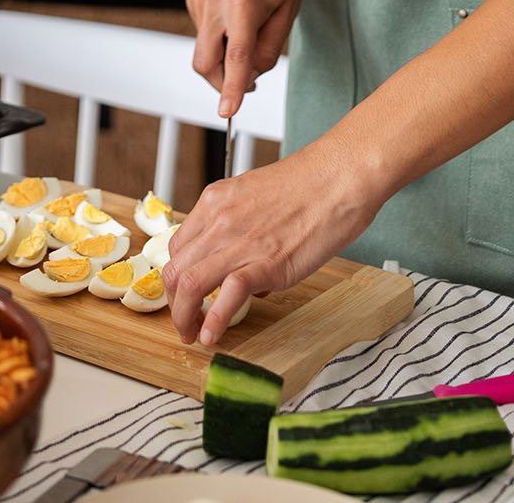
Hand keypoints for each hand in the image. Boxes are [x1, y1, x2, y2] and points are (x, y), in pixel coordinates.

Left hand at [161, 140, 379, 344]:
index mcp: (216, 201)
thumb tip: (247, 273)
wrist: (338, 177)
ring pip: (190, 283)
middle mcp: (219, 220)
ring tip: (192, 335)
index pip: (178, 247)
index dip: (178, 277)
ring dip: (185, 317)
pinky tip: (212, 336)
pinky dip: (213, 321)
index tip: (185, 295)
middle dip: (175, 303)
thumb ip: (244, 230)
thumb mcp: (258, 197)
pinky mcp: (266, 263)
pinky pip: (227, 295)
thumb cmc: (309, 185)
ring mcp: (240, 241)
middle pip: (176, 269)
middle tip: (185, 322)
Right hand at [186, 0, 304, 119]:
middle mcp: (215, 0)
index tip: (227, 112)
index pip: (235, 57)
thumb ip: (267, 53)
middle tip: (248, 79)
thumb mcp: (287, 17)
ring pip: (203, 52)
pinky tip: (235, 21)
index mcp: (243, 3)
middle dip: (222, 81)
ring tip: (248, 33)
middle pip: (205, 62)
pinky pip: (202, 35)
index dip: (231, 89)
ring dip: (223, 58)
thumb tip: (247, 78)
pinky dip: (218, 40)